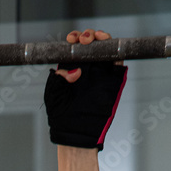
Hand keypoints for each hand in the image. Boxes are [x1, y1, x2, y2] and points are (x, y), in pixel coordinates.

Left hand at [44, 28, 126, 150]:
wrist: (76, 134)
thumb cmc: (61, 117)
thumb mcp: (53, 95)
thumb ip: (59, 79)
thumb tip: (76, 70)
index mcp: (71, 70)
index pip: (74, 48)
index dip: (74, 39)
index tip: (71, 40)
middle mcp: (87, 69)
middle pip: (90, 44)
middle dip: (87, 36)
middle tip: (83, 40)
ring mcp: (100, 74)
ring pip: (105, 48)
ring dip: (101, 37)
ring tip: (94, 38)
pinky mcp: (113, 80)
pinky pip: (117, 61)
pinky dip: (114, 49)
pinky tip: (106, 45)